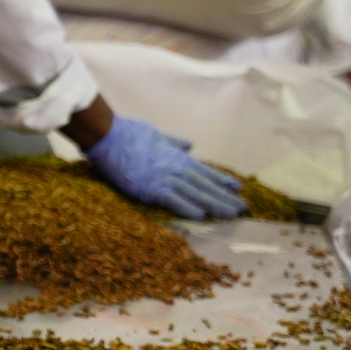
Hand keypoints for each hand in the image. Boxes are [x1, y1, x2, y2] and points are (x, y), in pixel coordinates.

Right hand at [84, 115, 245, 220]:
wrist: (108, 136)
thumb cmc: (128, 133)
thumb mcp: (157, 134)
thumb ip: (174, 142)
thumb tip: (188, 145)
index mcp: (176, 157)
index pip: (205, 171)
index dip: (222, 180)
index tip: (237, 187)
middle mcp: (175, 168)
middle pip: (205, 185)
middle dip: (225, 196)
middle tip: (243, 207)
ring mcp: (164, 178)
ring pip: (195, 194)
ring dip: (215, 204)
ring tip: (231, 214)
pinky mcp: (150, 188)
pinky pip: (173, 200)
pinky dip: (187, 208)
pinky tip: (201, 216)